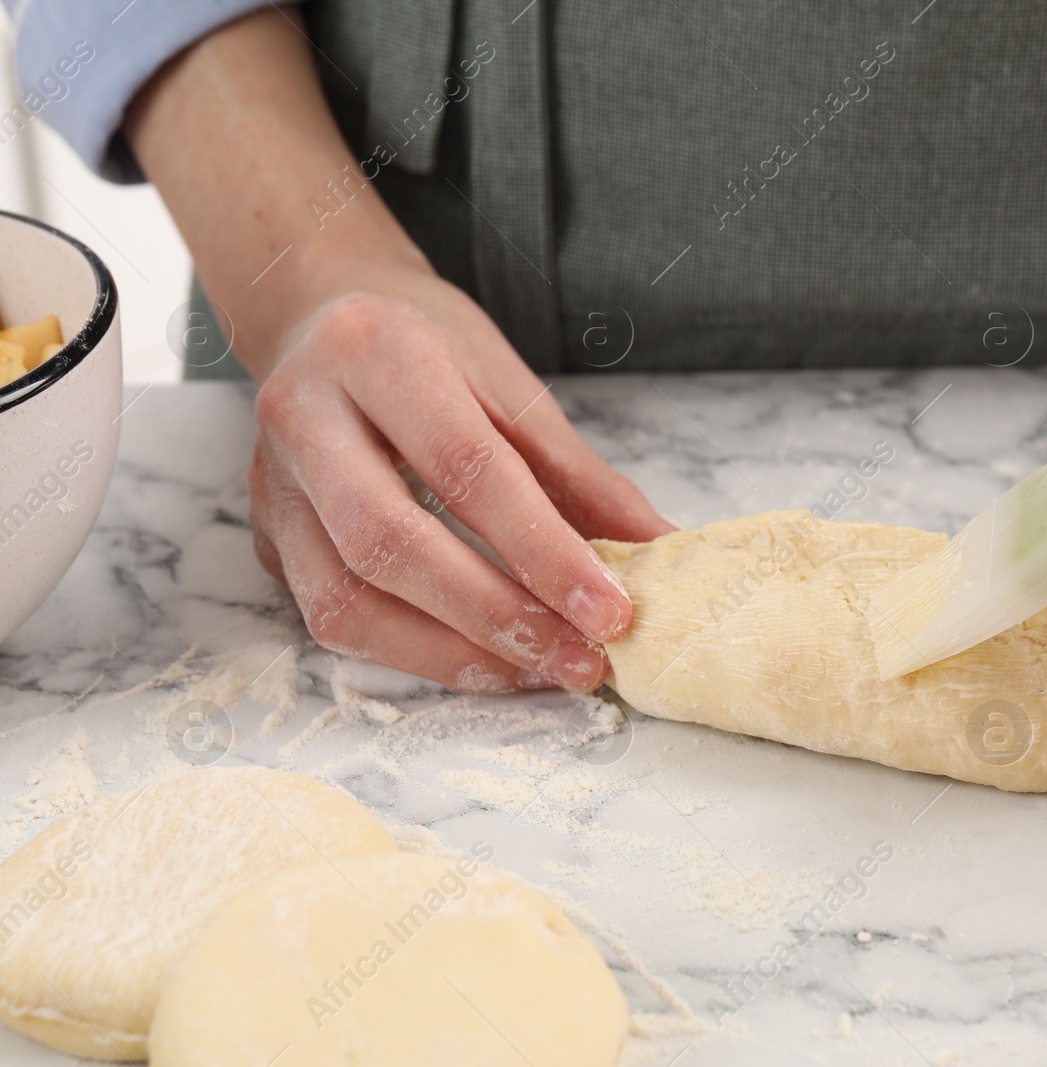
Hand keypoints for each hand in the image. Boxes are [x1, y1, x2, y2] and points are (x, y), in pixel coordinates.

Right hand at [123, 10, 670, 692]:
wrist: (319, 311)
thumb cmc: (426, 345)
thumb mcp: (511, 383)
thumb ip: (581, 475)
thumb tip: (661, 551)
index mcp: (377, 352)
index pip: (466, 468)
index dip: (543, 550)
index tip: (611, 610)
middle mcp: (305, 416)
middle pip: (391, 542)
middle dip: (496, 615)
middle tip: (580, 658)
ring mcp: (273, 484)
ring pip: (346, 598)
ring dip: (453, 653)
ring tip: (540, 671)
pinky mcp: (268, 538)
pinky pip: (331, 618)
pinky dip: (414, 654)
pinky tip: (483, 663)